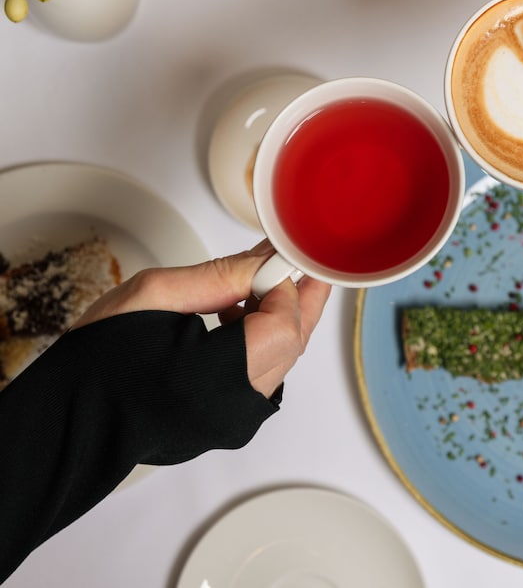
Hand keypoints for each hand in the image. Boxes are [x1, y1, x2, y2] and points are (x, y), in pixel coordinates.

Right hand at [73, 240, 331, 397]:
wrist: (67, 413)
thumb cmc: (97, 357)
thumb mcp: (155, 294)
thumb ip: (220, 275)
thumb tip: (264, 259)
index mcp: (219, 376)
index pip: (284, 324)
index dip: (285, 286)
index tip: (278, 258)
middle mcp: (236, 406)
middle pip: (292, 344)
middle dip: (297, 299)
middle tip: (294, 266)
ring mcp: (235, 420)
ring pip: (281, 360)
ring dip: (278, 318)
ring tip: (252, 288)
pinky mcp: (228, 422)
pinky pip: (262, 375)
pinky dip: (260, 342)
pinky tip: (234, 318)